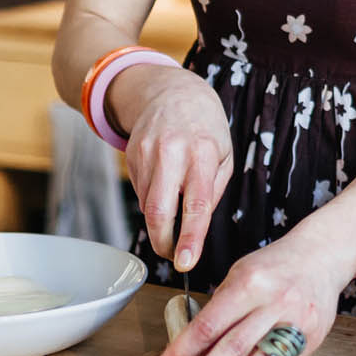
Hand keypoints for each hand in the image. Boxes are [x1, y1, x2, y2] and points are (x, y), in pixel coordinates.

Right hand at [113, 64, 232, 270]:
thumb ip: (213, 190)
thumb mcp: (224, 155)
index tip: (185, 262)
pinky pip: (140, 192)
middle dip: (163, 243)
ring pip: (146, 205)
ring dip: (160, 220)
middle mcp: (171, 153)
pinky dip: (153, 199)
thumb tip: (197, 226)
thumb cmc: (206, 128)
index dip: (190, 238)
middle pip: (158, 211)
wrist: (172, 92)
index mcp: (202, 153)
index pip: (196, 204)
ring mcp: (147, 154)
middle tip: (173, 255)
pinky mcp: (131, 156)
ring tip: (175, 207)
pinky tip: (164, 184)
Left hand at [148, 231, 345, 355]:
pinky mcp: (311, 339)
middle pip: (232, 348)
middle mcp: (274, 302)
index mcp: (249, 283)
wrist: (322, 256)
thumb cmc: (275, 266)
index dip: (181, 353)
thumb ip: (220, 309)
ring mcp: (296, 323)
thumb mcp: (240, 274)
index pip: (208, 325)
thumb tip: (193, 350)